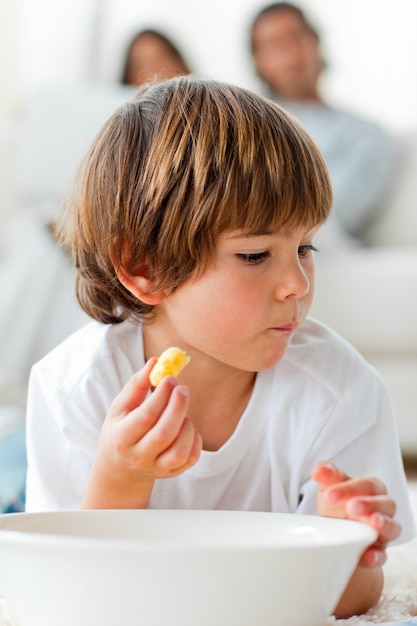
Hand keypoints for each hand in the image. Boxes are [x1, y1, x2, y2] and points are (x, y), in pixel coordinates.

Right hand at [82, 359, 201, 508]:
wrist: (119, 469)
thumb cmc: (120, 431)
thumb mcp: (119, 409)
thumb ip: (136, 386)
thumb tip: (155, 363)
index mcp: (121, 439)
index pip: (145, 417)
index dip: (161, 396)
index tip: (170, 378)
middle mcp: (138, 457)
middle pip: (164, 433)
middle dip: (178, 407)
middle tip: (183, 389)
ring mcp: (156, 469)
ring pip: (180, 449)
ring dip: (187, 424)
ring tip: (181, 411)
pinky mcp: (172, 473)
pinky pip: (191, 457)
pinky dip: (195, 439)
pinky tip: (186, 426)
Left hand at [311, 461, 400, 567]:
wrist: (334, 531)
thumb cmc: (336, 502)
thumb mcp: (329, 486)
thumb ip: (326, 475)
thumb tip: (319, 470)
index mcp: (372, 488)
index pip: (368, 484)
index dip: (350, 488)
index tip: (329, 495)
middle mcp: (382, 508)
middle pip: (385, 503)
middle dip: (369, 504)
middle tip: (351, 507)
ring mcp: (383, 532)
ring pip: (392, 527)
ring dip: (383, 525)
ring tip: (372, 524)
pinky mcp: (378, 553)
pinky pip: (383, 555)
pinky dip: (377, 556)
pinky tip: (369, 555)